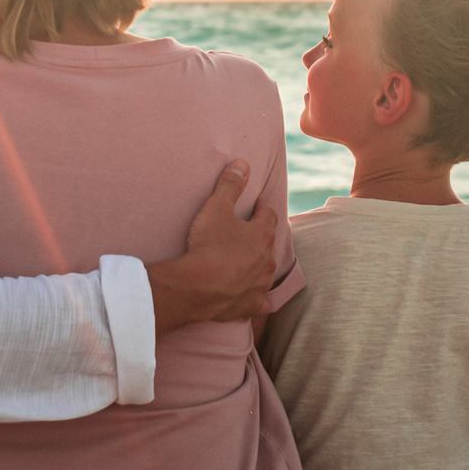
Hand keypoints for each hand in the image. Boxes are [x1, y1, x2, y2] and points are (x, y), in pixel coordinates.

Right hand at [147, 161, 277, 332]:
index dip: (261, 209)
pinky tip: (256, 299)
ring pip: (267, 272)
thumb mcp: (216, 208)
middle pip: (269, 244)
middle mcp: (267, 260)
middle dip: (261, 237)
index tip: (255, 205)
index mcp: (262, 235)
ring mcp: (261, 284)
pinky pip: (262, 302)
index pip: (267, 216)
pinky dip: (259, 299)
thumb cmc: (208, 244)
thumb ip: (230, 185)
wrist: (198, 286)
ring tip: (250, 262)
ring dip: (260, 265)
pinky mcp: (251, 304)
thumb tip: (243, 164)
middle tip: (250, 232)